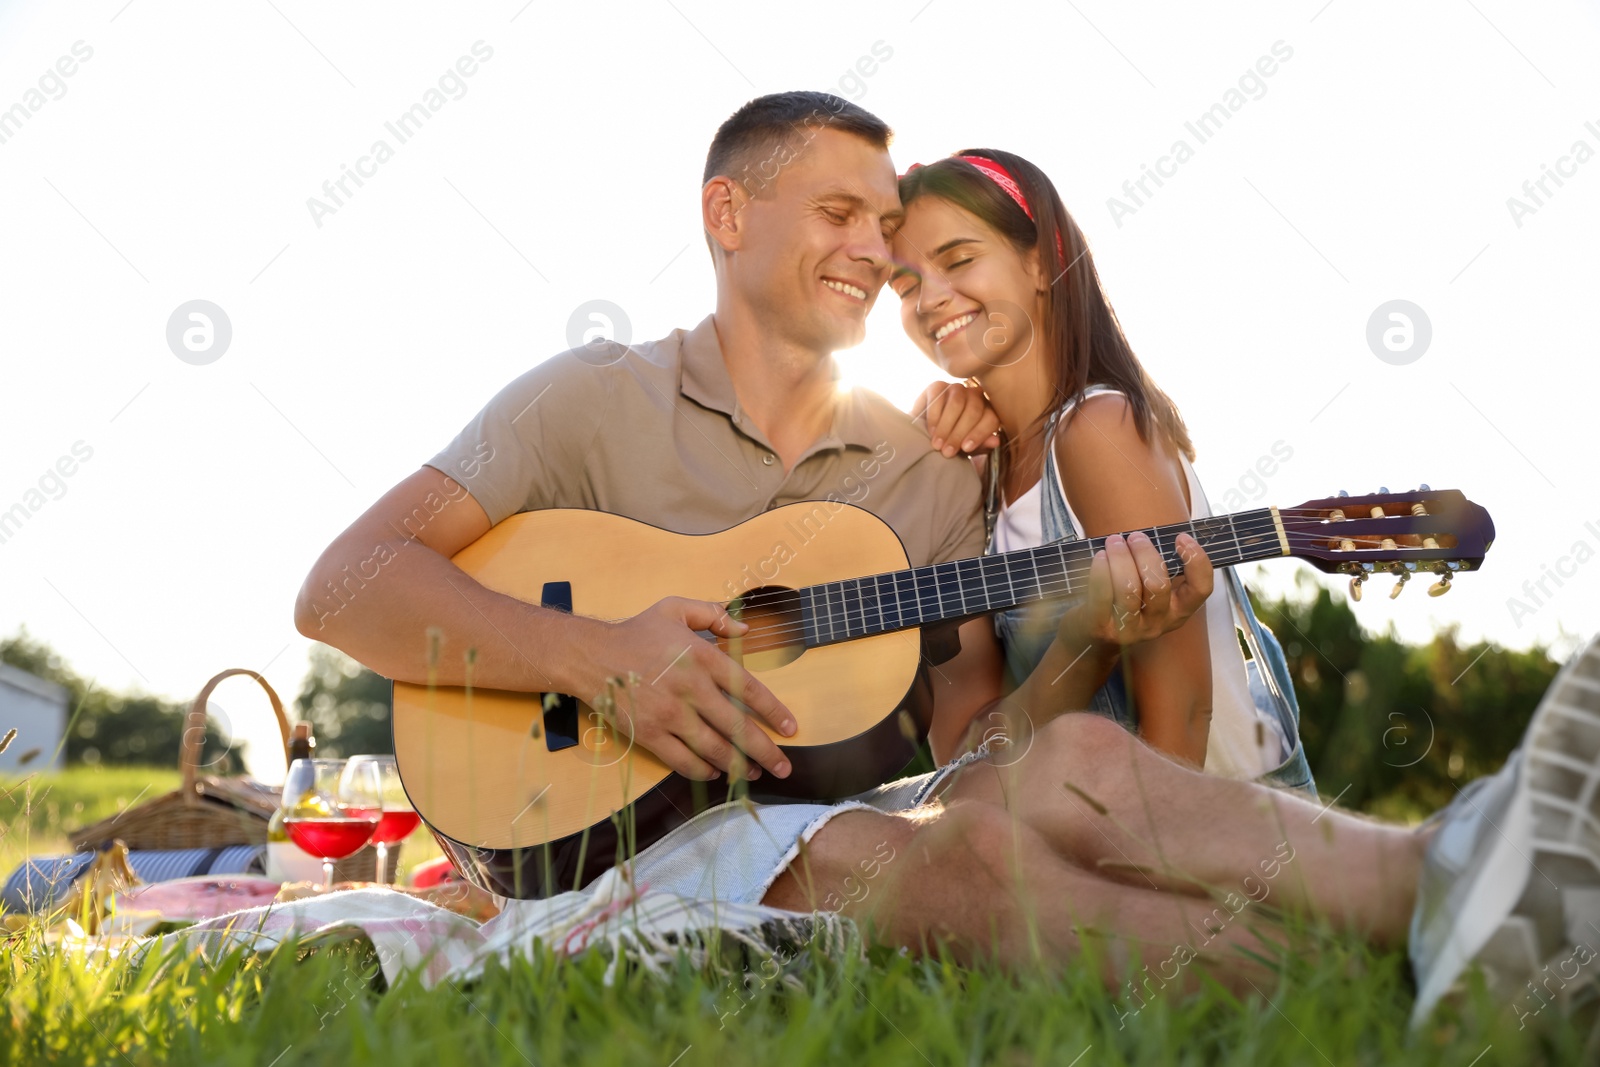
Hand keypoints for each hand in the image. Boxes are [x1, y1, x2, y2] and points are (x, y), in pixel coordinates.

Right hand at [576, 597, 796, 781]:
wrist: (590, 656)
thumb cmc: (636, 632)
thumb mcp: (675, 609)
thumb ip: (713, 614)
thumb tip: (746, 629)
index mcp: (703, 657)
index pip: (750, 690)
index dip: (775, 712)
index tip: (791, 728)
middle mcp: (691, 689)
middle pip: (738, 727)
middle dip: (766, 751)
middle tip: (784, 766)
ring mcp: (670, 715)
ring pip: (715, 749)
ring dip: (739, 766)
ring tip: (755, 774)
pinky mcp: (650, 734)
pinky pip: (684, 761)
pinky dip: (704, 771)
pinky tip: (715, 773)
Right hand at [913, 381, 1000, 457]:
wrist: (927, 435)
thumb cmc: (952, 441)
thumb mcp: (967, 448)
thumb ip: (981, 445)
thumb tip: (995, 441)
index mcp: (988, 411)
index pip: (991, 418)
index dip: (979, 434)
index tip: (966, 448)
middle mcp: (975, 396)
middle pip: (974, 411)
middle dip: (959, 434)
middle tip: (947, 451)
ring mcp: (957, 389)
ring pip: (957, 403)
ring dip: (946, 427)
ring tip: (937, 444)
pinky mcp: (938, 386)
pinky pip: (938, 397)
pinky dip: (934, 417)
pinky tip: (931, 431)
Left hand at [1060, 531, 1212, 648]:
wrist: (1091, 639)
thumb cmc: (1122, 603)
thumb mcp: (1148, 592)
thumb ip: (1156, 569)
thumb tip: (1151, 536)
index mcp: (1177, 611)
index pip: (1201, 589)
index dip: (1197, 561)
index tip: (1182, 538)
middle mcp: (1157, 623)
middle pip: (1158, 585)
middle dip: (1145, 553)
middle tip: (1134, 537)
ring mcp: (1129, 629)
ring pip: (1129, 588)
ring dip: (1121, 557)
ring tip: (1114, 542)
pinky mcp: (1102, 628)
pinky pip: (1102, 594)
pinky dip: (1100, 570)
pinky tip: (1099, 557)